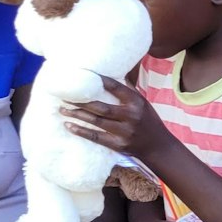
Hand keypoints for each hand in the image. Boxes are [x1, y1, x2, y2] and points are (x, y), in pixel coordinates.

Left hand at [62, 77, 176, 163]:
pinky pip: (96, 137)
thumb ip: (128, 92)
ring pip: (96, 121)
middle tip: (65, 96)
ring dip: (77, 115)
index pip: (116, 88)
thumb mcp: (143, 104)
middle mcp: (131, 116)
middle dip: (81, 101)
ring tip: (63, 109)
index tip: (84, 75)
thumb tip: (111, 75)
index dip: (100, 81)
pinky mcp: (118, 144)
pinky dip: (81, 131)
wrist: (158, 146)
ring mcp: (124, 131)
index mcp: (137, 103)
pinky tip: (69, 126)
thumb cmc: (148, 121)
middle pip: (101, 107)